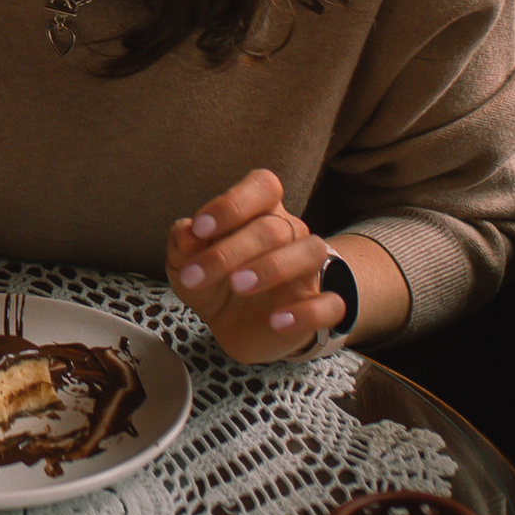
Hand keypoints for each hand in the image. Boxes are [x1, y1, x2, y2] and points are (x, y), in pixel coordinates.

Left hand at [167, 168, 339, 364]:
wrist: (237, 327)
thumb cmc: (215, 282)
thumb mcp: (187, 265)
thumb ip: (182, 245)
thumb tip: (185, 231)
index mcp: (259, 212)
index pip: (263, 186)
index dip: (232, 203)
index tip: (199, 229)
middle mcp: (290, 233)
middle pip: (274, 227)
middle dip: (229, 251)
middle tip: (196, 276)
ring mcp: (308, 270)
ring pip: (311, 252)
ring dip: (273, 267)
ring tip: (238, 286)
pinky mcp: (319, 306)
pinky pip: (331, 303)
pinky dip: (307, 312)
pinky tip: (277, 321)